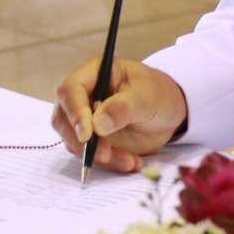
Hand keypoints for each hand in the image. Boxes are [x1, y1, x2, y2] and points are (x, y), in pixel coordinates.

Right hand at [51, 57, 189, 173]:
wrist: (169, 112)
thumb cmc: (158, 95)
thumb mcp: (147, 98)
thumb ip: (123, 108)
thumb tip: (97, 125)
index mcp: (93, 71)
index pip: (70, 90)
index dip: (75, 113)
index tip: (87, 136)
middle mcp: (82, 93)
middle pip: (64, 118)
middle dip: (83, 141)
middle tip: (107, 155)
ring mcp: (83, 116)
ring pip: (74, 140)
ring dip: (98, 156)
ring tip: (129, 161)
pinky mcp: (89, 136)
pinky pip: (88, 153)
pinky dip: (107, 162)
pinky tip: (130, 162)